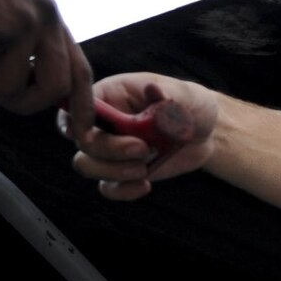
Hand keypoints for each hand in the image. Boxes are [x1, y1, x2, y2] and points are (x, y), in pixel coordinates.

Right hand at [0, 0, 93, 128]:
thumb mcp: (1, 6)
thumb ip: (19, 42)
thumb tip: (21, 89)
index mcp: (48, 13)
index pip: (78, 69)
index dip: (82, 106)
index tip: (81, 134)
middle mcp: (42, 18)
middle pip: (51, 89)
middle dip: (20, 103)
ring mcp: (18, 25)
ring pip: (4, 89)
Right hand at [63, 73, 218, 200]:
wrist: (205, 133)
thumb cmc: (191, 103)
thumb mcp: (185, 95)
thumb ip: (168, 96)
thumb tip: (151, 89)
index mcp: (110, 94)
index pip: (78, 103)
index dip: (75, 118)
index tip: (92, 130)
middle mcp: (103, 121)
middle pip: (81, 139)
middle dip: (109, 149)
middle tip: (142, 148)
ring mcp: (110, 148)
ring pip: (86, 164)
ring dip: (112, 171)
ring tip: (145, 167)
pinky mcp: (121, 171)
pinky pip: (107, 188)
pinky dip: (122, 190)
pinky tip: (146, 184)